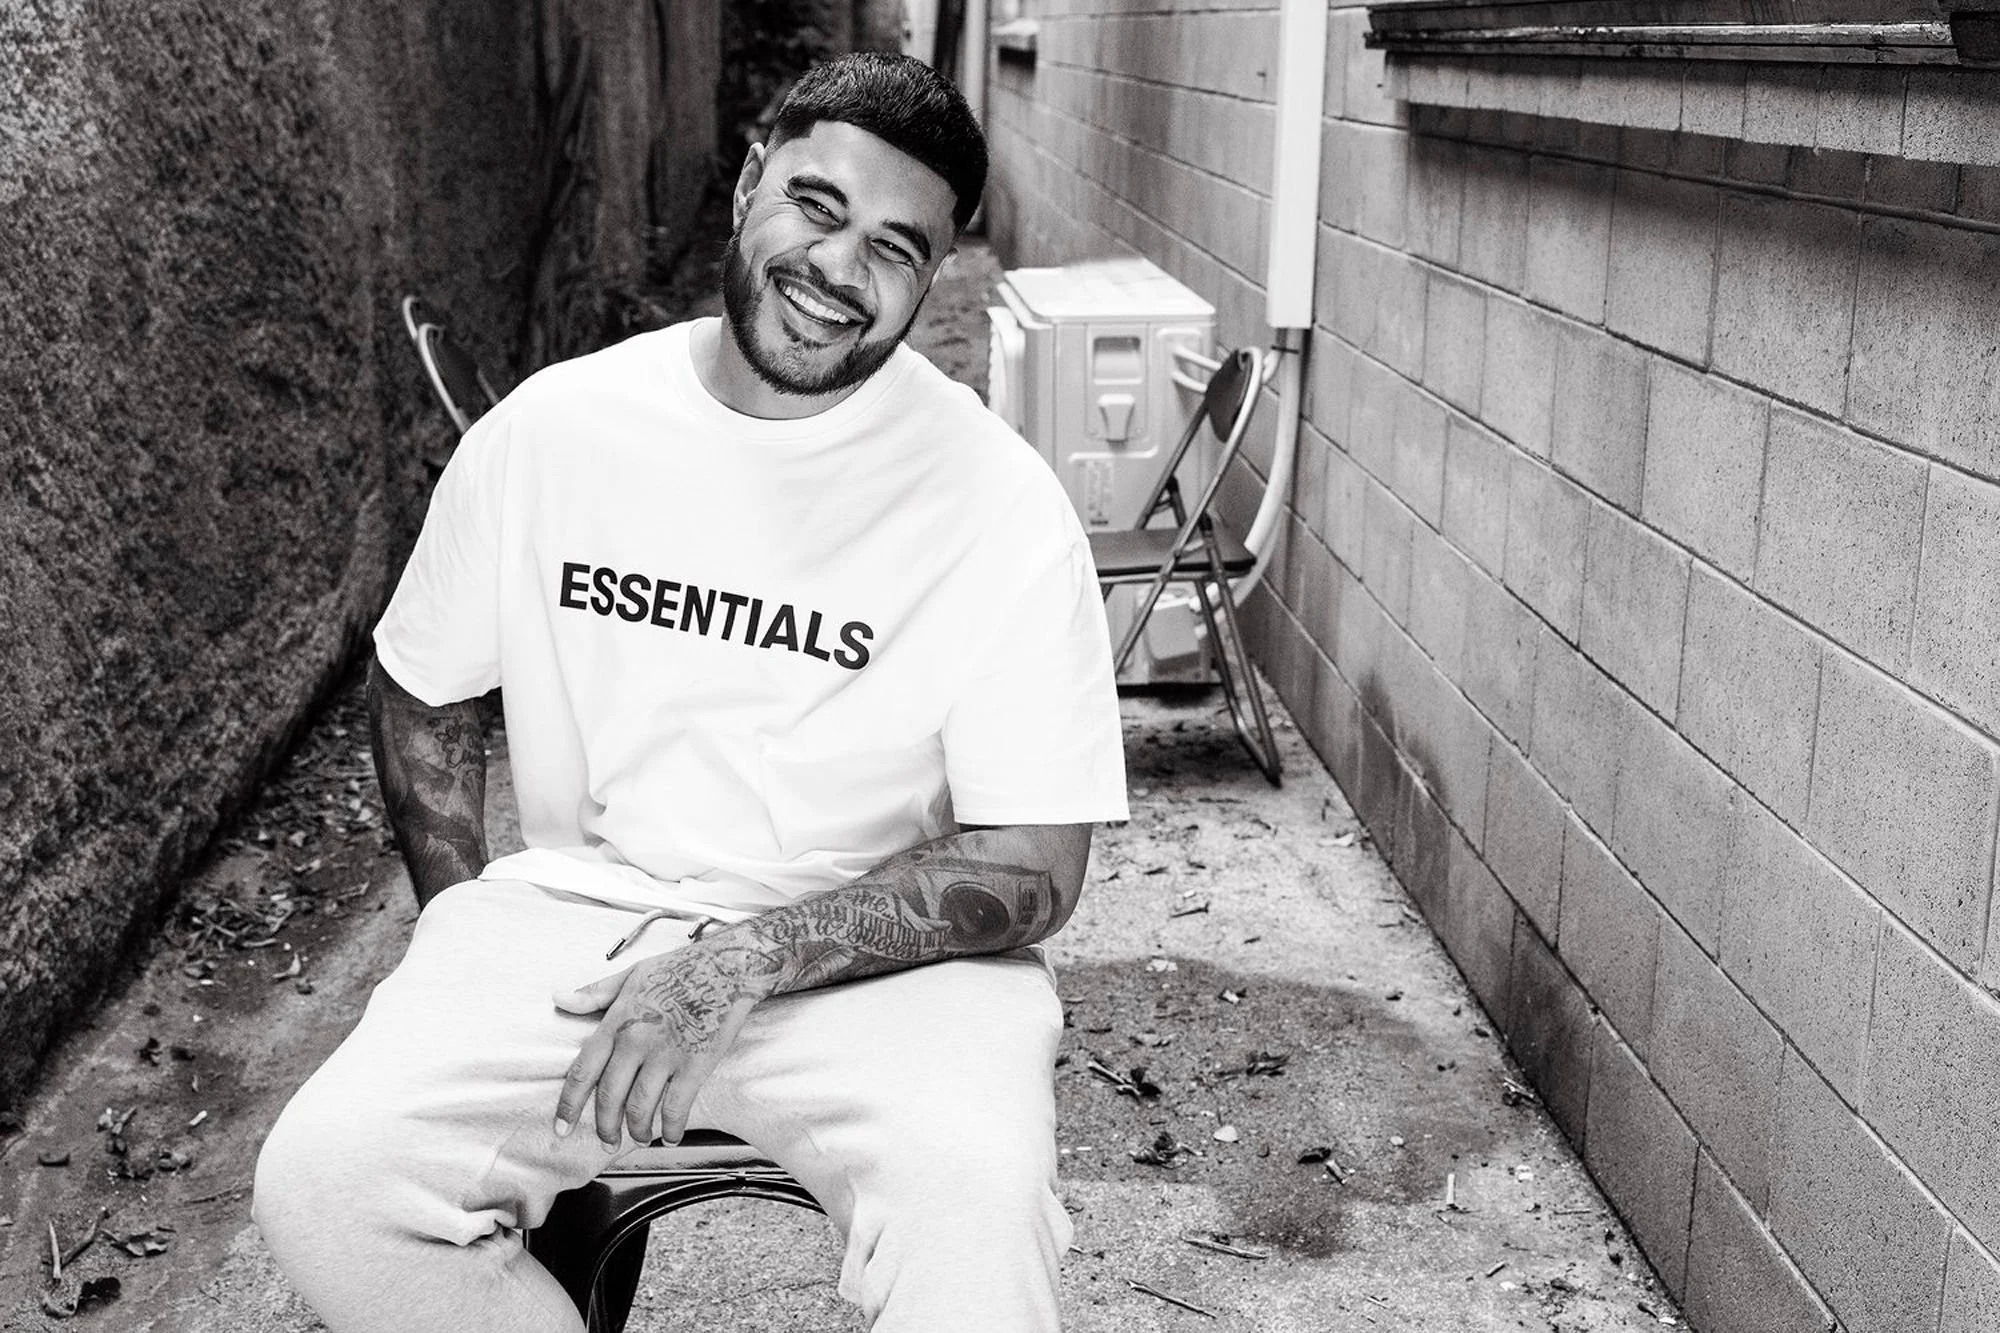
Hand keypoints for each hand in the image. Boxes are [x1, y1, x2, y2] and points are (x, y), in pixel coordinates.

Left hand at [551, 944, 767, 1146]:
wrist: (728, 968)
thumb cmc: (681, 969)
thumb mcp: (631, 974)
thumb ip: (594, 992)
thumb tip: (559, 999)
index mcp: (617, 1022)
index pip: (582, 1071)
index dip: (569, 1105)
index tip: (561, 1127)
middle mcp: (636, 1042)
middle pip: (610, 1097)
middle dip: (605, 1127)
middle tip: (606, 1141)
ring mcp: (666, 1055)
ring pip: (640, 1107)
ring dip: (637, 1131)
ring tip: (639, 1138)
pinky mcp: (695, 1064)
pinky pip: (677, 1107)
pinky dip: (671, 1128)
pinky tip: (670, 1136)